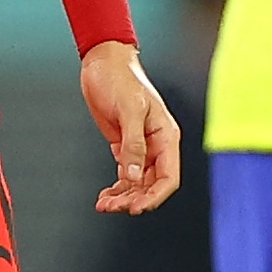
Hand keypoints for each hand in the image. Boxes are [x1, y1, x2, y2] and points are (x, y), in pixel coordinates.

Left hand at [81, 42, 180, 215]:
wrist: (103, 63)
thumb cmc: (121, 79)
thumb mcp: (129, 109)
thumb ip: (133, 144)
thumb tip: (133, 176)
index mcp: (166, 136)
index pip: (168, 177)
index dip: (154, 196)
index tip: (136, 208)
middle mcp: (157, 145)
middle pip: (152, 185)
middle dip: (134, 199)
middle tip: (113, 208)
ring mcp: (141, 146)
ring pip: (138, 183)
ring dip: (123, 197)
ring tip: (105, 205)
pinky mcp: (124, 145)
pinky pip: (126, 174)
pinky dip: (117, 188)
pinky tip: (105, 197)